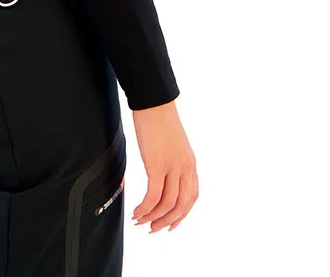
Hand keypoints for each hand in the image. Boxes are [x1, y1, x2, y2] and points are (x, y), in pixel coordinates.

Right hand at [129, 99, 197, 232]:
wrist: (154, 101)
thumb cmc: (159, 117)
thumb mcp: (173, 143)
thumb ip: (172, 159)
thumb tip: (161, 171)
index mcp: (190, 163)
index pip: (192, 197)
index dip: (182, 214)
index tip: (171, 224)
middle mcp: (185, 167)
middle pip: (181, 205)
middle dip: (167, 221)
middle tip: (153, 229)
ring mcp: (172, 167)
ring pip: (167, 204)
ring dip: (153, 217)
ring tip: (140, 221)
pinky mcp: (156, 164)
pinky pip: (153, 195)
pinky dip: (145, 207)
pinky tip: (137, 210)